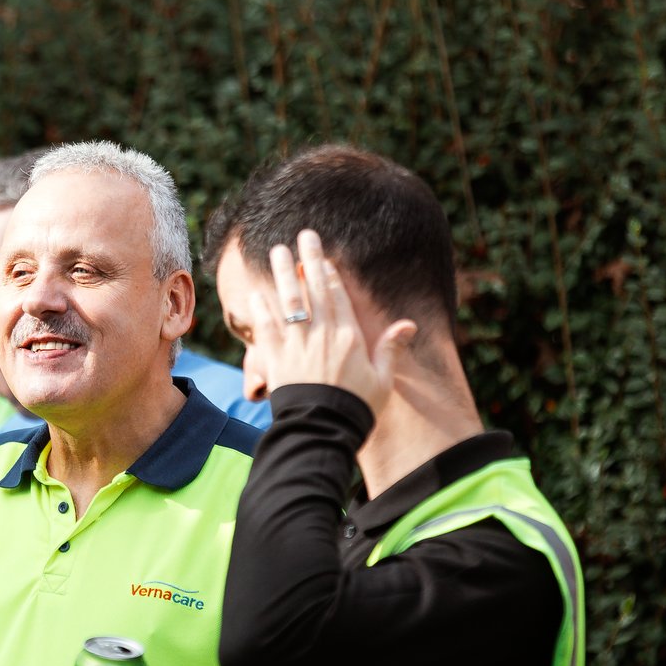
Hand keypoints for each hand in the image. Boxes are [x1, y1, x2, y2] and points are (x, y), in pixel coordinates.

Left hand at [247, 229, 417, 415]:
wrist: (324, 430)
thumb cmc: (357, 408)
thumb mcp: (382, 380)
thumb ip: (390, 349)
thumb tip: (409, 325)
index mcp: (350, 337)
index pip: (338, 296)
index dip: (329, 273)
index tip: (322, 257)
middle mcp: (323, 334)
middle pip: (315, 288)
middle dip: (309, 259)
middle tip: (303, 235)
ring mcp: (298, 344)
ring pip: (289, 300)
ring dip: (283, 273)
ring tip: (277, 251)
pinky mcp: (276, 358)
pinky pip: (267, 326)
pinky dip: (261, 308)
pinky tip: (256, 292)